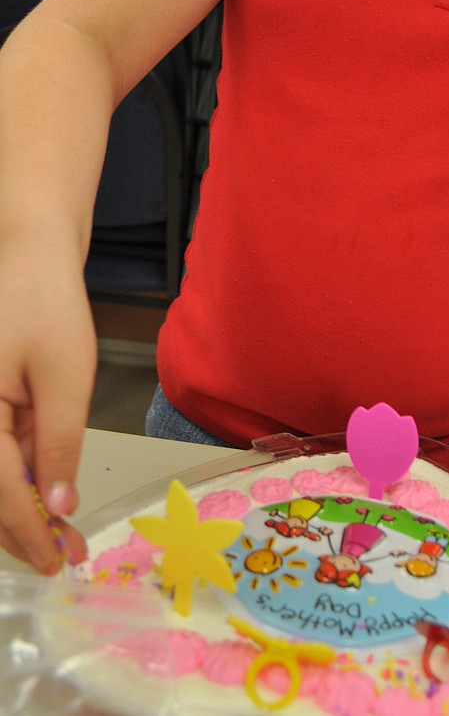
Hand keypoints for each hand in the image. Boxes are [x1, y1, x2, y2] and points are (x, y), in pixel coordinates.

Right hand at [0, 257, 96, 572]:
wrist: (28, 255)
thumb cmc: (45, 302)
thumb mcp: (64, 375)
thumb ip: (58, 443)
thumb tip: (57, 507)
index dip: (28, 532)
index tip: (58, 560)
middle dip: (20, 531)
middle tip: (64, 558)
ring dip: (18, 511)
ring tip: (60, 537)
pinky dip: (17, 479)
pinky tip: (46, 499)